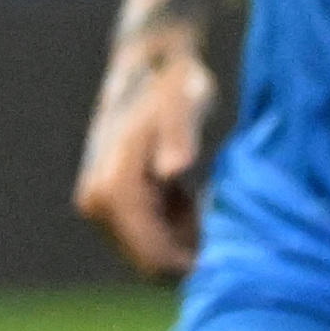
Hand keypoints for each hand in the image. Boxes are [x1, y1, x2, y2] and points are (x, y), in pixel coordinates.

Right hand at [76, 26, 212, 278]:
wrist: (148, 65)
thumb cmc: (174, 84)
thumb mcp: (186, 103)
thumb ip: (180, 136)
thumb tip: (173, 170)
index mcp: (114, 189)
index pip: (153, 259)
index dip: (194, 265)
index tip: (232, 247)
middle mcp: (97, 203)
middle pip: (150, 262)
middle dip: (189, 249)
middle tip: (217, 209)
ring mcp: (97, 205)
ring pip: (150, 250)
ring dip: (183, 235)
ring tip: (202, 194)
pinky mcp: (106, 203)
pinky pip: (147, 235)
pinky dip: (174, 223)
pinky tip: (188, 192)